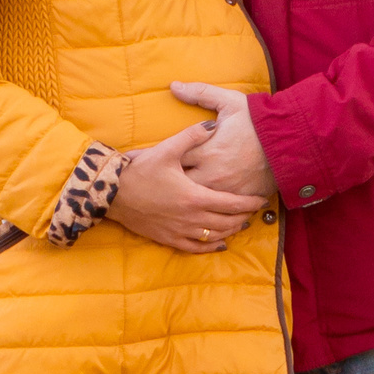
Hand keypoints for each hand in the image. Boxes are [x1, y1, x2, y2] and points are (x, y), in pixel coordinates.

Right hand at [110, 123, 264, 251]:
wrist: (112, 193)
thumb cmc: (139, 171)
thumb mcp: (167, 149)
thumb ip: (192, 136)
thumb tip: (211, 126)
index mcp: (195, 196)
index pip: (232, 203)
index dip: (249, 203)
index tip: (261, 200)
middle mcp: (191, 217)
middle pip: (227, 222)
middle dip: (244, 217)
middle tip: (253, 211)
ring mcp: (180, 230)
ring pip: (215, 236)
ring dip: (231, 231)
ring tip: (241, 224)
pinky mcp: (168, 238)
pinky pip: (196, 247)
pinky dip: (211, 247)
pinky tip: (220, 244)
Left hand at [169, 82, 279, 199]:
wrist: (290, 142)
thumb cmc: (258, 121)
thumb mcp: (230, 102)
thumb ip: (200, 93)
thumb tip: (174, 86)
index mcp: (207, 151)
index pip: (174, 157)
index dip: (165, 156)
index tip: (161, 155)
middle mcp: (213, 174)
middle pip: (180, 183)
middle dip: (174, 178)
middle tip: (166, 174)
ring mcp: (226, 190)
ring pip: (196, 198)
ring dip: (189, 191)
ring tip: (181, 187)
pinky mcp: (239, 199)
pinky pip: (218, 207)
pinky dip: (209, 203)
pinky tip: (203, 199)